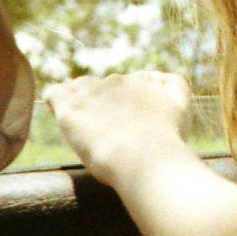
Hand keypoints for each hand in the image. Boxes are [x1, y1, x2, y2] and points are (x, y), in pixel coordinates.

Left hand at [43, 70, 192, 181]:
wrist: (146, 156)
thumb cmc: (166, 141)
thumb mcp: (181, 107)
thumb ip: (175, 86)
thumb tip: (161, 79)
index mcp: (144, 80)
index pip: (128, 86)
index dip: (125, 106)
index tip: (127, 126)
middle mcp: (118, 81)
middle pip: (104, 87)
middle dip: (104, 105)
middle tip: (110, 135)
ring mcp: (93, 92)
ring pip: (79, 88)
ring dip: (81, 103)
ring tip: (86, 129)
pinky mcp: (72, 106)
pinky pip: (55, 94)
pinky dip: (56, 103)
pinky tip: (63, 118)